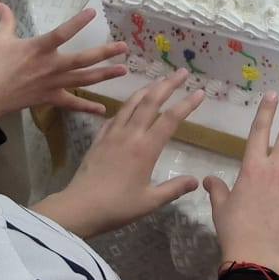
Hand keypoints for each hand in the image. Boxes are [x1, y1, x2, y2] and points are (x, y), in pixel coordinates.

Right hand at [0, 7, 127, 121]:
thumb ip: (6, 20)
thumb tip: (1, 4)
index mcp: (39, 48)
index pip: (62, 33)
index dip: (78, 22)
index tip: (93, 13)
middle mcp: (51, 66)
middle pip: (83, 59)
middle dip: (105, 53)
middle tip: (124, 48)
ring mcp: (53, 84)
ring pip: (83, 80)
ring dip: (104, 75)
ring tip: (123, 70)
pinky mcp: (50, 99)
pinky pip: (72, 104)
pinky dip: (87, 107)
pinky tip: (102, 109)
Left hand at [39, 71, 204, 237]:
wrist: (79, 207)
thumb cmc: (117, 206)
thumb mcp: (150, 202)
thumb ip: (174, 189)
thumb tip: (196, 181)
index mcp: (146, 149)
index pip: (170, 119)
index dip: (186, 104)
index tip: (199, 92)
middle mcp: (130, 135)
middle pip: (151, 102)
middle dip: (168, 85)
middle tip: (181, 72)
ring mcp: (112, 134)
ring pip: (131, 103)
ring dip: (146, 89)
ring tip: (158, 81)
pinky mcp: (98, 139)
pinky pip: (114, 116)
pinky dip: (125, 106)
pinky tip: (128, 107)